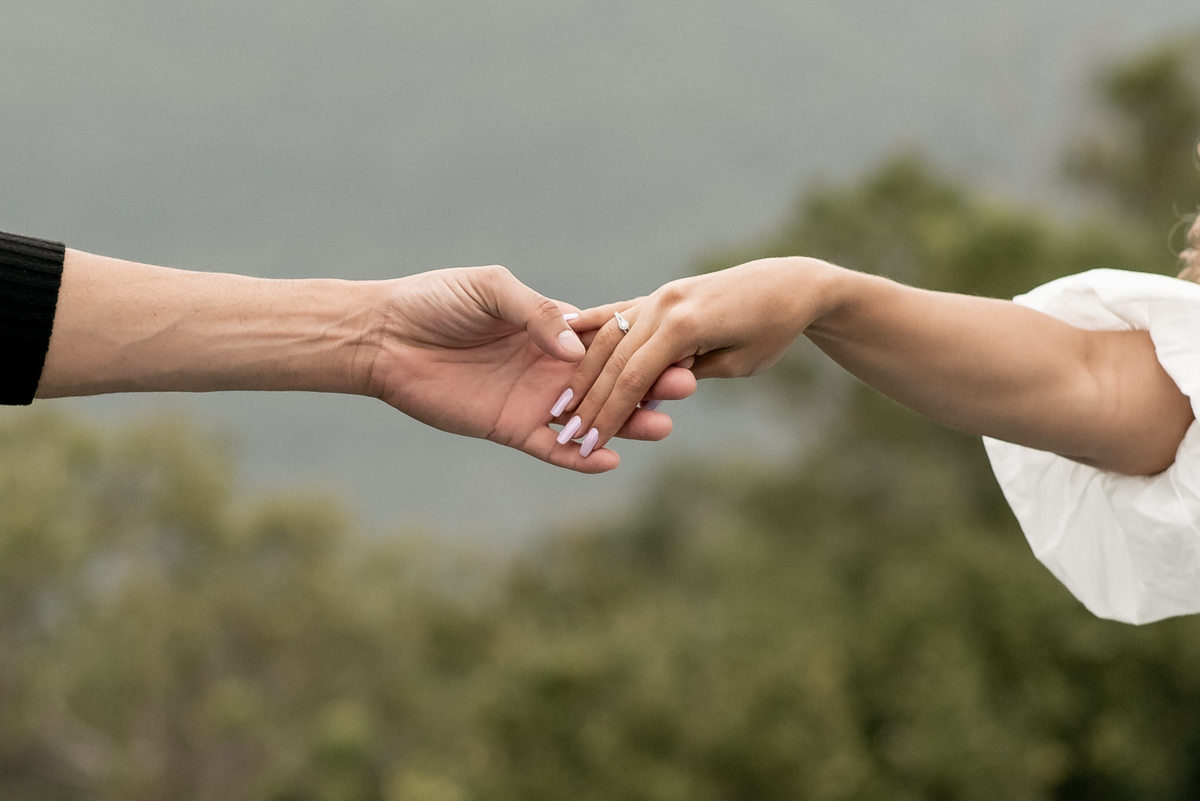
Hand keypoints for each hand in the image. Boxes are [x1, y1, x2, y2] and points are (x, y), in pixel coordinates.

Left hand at [364, 265, 696, 472]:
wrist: (387, 336)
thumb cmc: (436, 301)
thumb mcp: (491, 290)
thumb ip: (536, 313)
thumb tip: (575, 345)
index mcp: (551, 328)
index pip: (607, 340)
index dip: (640, 345)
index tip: (677, 345)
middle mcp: (550, 366)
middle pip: (611, 381)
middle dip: (647, 384)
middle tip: (685, 388)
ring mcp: (534, 400)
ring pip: (591, 417)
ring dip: (625, 423)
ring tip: (662, 426)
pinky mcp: (510, 428)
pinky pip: (552, 448)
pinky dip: (580, 457)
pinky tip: (610, 460)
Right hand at [550, 257, 826, 457]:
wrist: (789, 284)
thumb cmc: (773, 330)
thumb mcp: (739, 363)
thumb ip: (690, 372)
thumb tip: (648, 390)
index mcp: (686, 325)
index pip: (634, 378)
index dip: (609, 415)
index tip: (587, 445)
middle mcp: (666, 305)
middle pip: (614, 360)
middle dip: (589, 401)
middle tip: (566, 433)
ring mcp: (660, 296)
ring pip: (609, 337)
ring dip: (584, 372)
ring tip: (562, 405)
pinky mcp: (660, 294)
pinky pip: (618, 314)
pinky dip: (592, 330)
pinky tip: (565, 338)